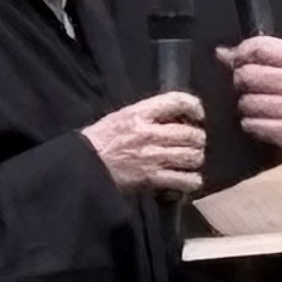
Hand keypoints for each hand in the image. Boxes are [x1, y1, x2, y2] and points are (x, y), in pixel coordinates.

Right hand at [84, 90, 205, 196]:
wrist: (83, 167)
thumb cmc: (100, 140)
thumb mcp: (121, 117)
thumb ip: (148, 114)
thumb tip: (175, 115)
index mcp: (139, 113)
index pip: (177, 101)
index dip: (194, 106)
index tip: (198, 115)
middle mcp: (149, 133)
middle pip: (191, 133)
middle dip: (197, 139)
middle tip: (194, 143)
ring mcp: (152, 157)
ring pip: (192, 156)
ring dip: (195, 159)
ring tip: (190, 161)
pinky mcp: (151, 179)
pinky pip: (184, 180)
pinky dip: (191, 181)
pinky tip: (188, 180)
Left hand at [225, 33, 281, 156]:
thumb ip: (263, 57)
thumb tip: (221, 53)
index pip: (259, 46)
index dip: (240, 53)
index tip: (237, 62)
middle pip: (247, 75)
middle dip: (241, 82)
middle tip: (249, 87)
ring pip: (246, 102)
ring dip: (246, 106)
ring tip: (258, 107)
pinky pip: (251, 124)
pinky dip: (251, 124)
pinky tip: (262, 123)